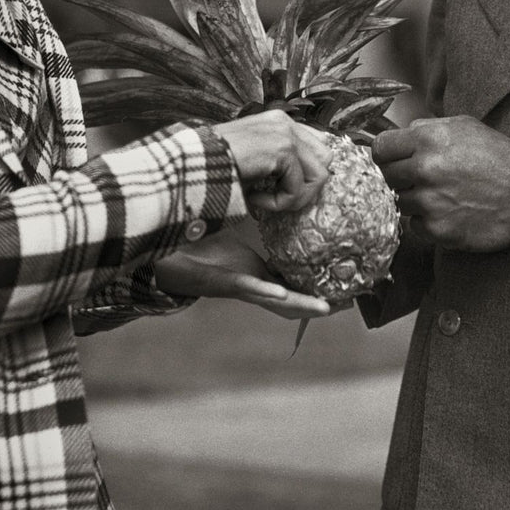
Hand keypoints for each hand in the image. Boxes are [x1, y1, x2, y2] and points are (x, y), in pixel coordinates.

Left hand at [151, 228, 333, 319]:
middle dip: (319, 303)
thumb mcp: (231, 235)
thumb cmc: (195, 247)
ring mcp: (238, 286)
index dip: (320, 288)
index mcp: (256, 274)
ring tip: (326, 307)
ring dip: (300, 304)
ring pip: (274, 300)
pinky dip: (264, 291)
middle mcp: (251, 285)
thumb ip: (252, 223)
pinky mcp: (220, 282)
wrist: (161, 255)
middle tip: (349, 304)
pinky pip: (245, 287)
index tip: (348, 290)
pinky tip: (279, 292)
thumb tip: (274, 202)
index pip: (294, 283)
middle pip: (292, 299)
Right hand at [210, 111, 330, 213]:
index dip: (306, 174)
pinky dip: (279, 203)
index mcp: (279, 121)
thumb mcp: (254, 159)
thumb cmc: (216, 166)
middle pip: (326, 159)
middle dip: (306, 186)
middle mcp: (285, 122)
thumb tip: (309, 181)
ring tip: (264, 199)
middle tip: (276, 197)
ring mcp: (286, 133)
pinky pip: (298, 189)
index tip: (278, 188)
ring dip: (293, 197)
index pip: (318, 146)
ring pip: (319, 177)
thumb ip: (280, 162)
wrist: (193, 164)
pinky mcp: (283, 150)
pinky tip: (255, 198)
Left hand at [372, 116, 509, 252]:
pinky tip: (450, 212)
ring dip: (415, 200)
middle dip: (401, 176)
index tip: (394, 160)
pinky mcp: (438, 229)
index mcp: (428, 139)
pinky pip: (414, 225)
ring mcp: (430, 201)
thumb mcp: (466, 127)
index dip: (387, 154)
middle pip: (386, 176)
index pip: (380, 148)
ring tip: (443, 195)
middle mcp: (425, 169)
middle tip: (424, 179)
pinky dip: (427, 221)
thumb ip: (428, 127)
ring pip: (399, 202)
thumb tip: (401, 134)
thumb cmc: (500, 159)